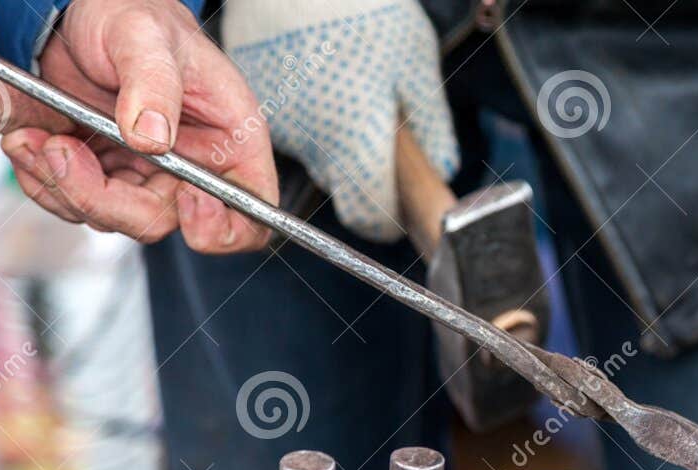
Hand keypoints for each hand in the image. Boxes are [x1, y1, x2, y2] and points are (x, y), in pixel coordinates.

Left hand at [1, 0, 277, 252]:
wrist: (80, 12)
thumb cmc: (133, 16)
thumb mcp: (145, 35)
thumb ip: (154, 84)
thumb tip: (151, 138)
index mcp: (229, 143)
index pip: (249, 215)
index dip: (223, 227)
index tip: (187, 201)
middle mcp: (191, 170)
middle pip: (162, 221)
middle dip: (106, 199)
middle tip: (65, 152)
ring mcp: (145, 176)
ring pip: (111, 218)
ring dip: (64, 187)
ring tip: (39, 139)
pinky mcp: (103, 175)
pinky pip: (74, 202)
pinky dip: (44, 181)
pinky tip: (31, 142)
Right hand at [222, 0, 457, 241]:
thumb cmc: (359, 5)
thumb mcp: (415, 61)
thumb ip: (431, 124)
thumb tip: (441, 167)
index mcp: (354, 139)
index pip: (367, 216)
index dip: (386, 220)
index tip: (397, 212)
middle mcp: (311, 141)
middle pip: (340, 186)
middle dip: (362, 170)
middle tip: (381, 129)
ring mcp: (278, 121)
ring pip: (314, 154)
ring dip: (334, 135)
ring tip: (348, 84)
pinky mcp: (255, 99)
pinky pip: (292, 123)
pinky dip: (309, 109)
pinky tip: (321, 72)